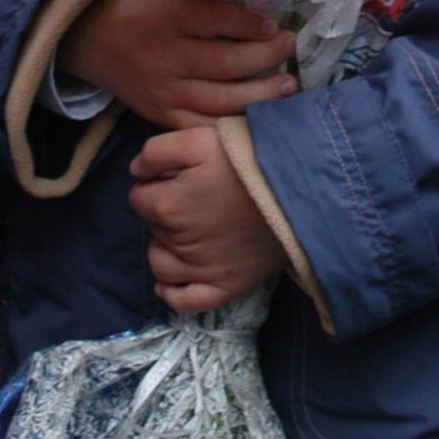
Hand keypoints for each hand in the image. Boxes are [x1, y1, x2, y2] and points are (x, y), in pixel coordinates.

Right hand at [61, 0, 296, 129]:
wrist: (88, 38)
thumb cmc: (136, 3)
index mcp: (166, 17)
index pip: (215, 20)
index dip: (250, 23)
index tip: (277, 23)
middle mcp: (164, 57)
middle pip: (224, 63)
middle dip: (265, 57)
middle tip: (292, 47)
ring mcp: (162, 91)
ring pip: (218, 100)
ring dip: (259, 95)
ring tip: (289, 86)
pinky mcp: (159, 115)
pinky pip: (201, 125)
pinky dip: (232, 123)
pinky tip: (260, 116)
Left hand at [130, 126, 284, 313]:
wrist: (302, 184)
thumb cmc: (251, 157)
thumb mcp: (201, 137)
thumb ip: (158, 151)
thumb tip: (136, 172)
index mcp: (167, 206)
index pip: (140, 196)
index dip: (157, 182)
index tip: (183, 173)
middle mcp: (178, 243)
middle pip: (152, 227)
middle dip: (166, 210)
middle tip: (198, 193)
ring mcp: (201, 270)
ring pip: (161, 263)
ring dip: (166, 247)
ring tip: (192, 228)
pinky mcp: (225, 287)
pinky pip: (185, 301)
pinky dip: (174, 292)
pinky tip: (174, 280)